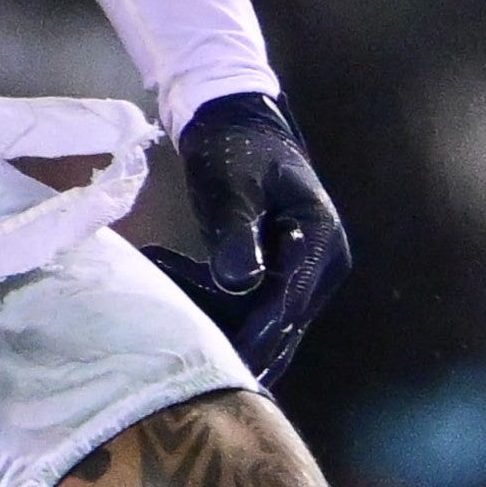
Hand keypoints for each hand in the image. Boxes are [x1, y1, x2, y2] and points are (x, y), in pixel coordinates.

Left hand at [145, 93, 351, 385]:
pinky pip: (246, 308)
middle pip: (279, 319)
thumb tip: (241, 283)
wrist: (234, 127)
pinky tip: (166, 276)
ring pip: (259, 319)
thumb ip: (237, 231)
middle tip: (186, 355)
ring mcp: (299, 276)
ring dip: (213, 315)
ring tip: (163, 291)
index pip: (292, 298)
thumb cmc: (236, 150)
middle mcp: (320, 266)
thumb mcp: (233, 184)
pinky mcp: (274, 280)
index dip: (260, 331)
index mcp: (322, 239)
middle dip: (232, 333)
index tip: (231, 359)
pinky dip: (210, 303)